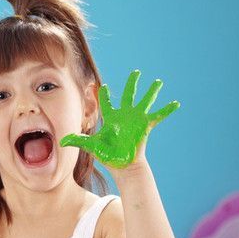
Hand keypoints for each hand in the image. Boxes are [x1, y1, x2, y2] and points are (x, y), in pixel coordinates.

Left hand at [60, 70, 179, 168]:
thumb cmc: (107, 156)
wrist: (122, 165)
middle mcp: (124, 116)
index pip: (105, 103)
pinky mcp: (145, 126)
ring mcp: (136, 119)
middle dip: (132, 84)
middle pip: (128, 95)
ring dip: (151, 92)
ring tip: (158, 82)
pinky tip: (176, 103)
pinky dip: (167, 110)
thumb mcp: (92, 146)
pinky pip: (158, 116)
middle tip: (136, 72)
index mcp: (111, 118)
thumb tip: (61, 141)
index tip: (98, 86)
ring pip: (145, 101)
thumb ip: (78, 140)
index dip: (101, 95)